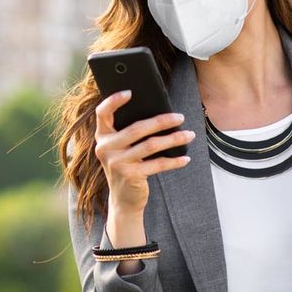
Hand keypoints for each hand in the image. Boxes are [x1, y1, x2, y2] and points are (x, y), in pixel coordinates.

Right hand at [94, 90, 194, 215]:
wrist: (123, 200)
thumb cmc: (126, 167)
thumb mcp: (121, 149)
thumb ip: (129, 133)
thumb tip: (160, 114)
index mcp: (102, 137)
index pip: (102, 113)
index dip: (113, 101)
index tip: (130, 92)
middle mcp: (105, 148)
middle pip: (137, 128)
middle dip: (162, 121)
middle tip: (180, 117)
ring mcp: (117, 163)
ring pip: (151, 145)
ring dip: (173, 139)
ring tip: (189, 135)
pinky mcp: (130, 175)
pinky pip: (157, 164)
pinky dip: (174, 161)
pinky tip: (185, 158)